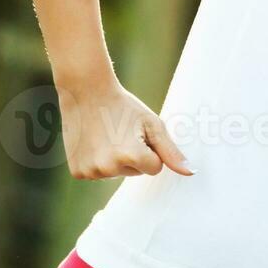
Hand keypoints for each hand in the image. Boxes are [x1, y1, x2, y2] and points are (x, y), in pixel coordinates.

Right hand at [59, 81, 195, 179]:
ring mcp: (90, 172)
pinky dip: (99, 162)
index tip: (137, 133)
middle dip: (133, 155)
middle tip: (120, 133)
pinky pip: (99, 174)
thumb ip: (171, 152)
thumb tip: (190, 173)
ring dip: (116, 159)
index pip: (155, 168)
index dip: (150, 150)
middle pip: (136, 172)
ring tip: (106, 136)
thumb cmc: (125, 107)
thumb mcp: (153, 125)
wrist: (87, 94)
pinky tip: (93, 143)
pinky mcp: (77, 173)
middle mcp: (108, 168)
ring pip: (117, 173)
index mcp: (131, 156)